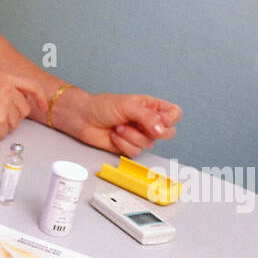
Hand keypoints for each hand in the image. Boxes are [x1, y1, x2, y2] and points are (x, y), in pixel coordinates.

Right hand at [0, 72, 48, 137]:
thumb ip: (6, 88)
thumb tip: (19, 102)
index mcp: (5, 79)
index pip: (32, 86)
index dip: (40, 97)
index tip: (42, 106)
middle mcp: (7, 90)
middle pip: (24, 111)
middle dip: (12, 116)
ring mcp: (4, 106)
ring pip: (14, 124)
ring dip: (1, 125)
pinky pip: (3, 133)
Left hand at [56, 90, 181, 155]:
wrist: (83, 119)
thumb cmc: (102, 106)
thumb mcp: (127, 105)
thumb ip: (148, 117)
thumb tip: (162, 129)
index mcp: (151, 107)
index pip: (174, 114)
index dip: (170, 119)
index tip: (158, 119)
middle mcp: (148, 122)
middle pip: (168, 133)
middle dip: (151, 131)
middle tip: (138, 124)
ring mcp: (139, 135)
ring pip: (149, 144)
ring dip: (131, 136)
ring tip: (118, 126)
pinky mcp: (129, 147)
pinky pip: (135, 152)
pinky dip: (123, 144)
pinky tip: (114, 135)